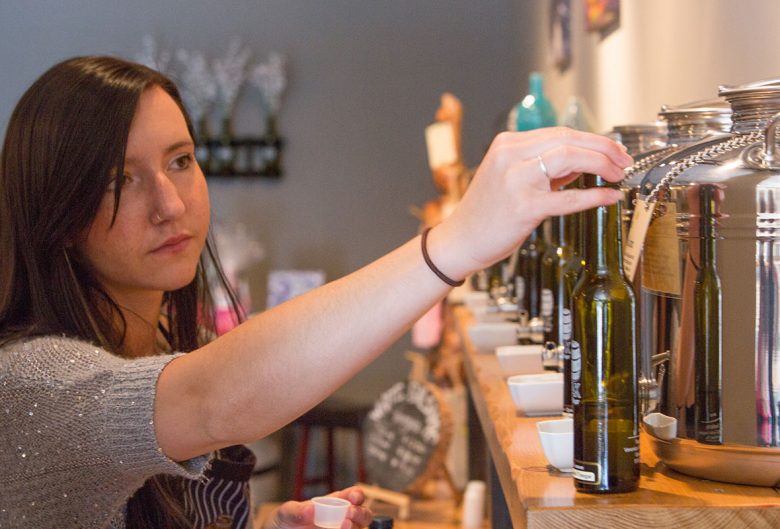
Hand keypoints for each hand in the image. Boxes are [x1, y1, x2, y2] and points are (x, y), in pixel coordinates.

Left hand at [264, 486, 373, 528]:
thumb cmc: (284, 522)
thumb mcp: (286, 512)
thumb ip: (296, 510)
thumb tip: (310, 509)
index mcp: (333, 503)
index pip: (353, 496)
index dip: (357, 495)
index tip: (353, 497)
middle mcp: (340, 519)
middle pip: (364, 515)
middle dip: (361, 513)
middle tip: (348, 515)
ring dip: (355, 528)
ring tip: (343, 527)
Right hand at [429, 127, 632, 277]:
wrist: (460, 240)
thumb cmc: (486, 213)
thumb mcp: (510, 177)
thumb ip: (544, 168)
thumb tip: (582, 162)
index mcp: (507, 144)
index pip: (560, 132)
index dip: (592, 139)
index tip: (612, 149)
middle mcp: (510, 156)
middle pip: (569, 139)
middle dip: (604, 147)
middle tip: (624, 159)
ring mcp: (517, 180)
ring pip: (570, 158)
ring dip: (602, 163)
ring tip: (618, 173)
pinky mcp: (524, 206)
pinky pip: (568, 197)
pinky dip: (594, 196)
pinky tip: (608, 197)